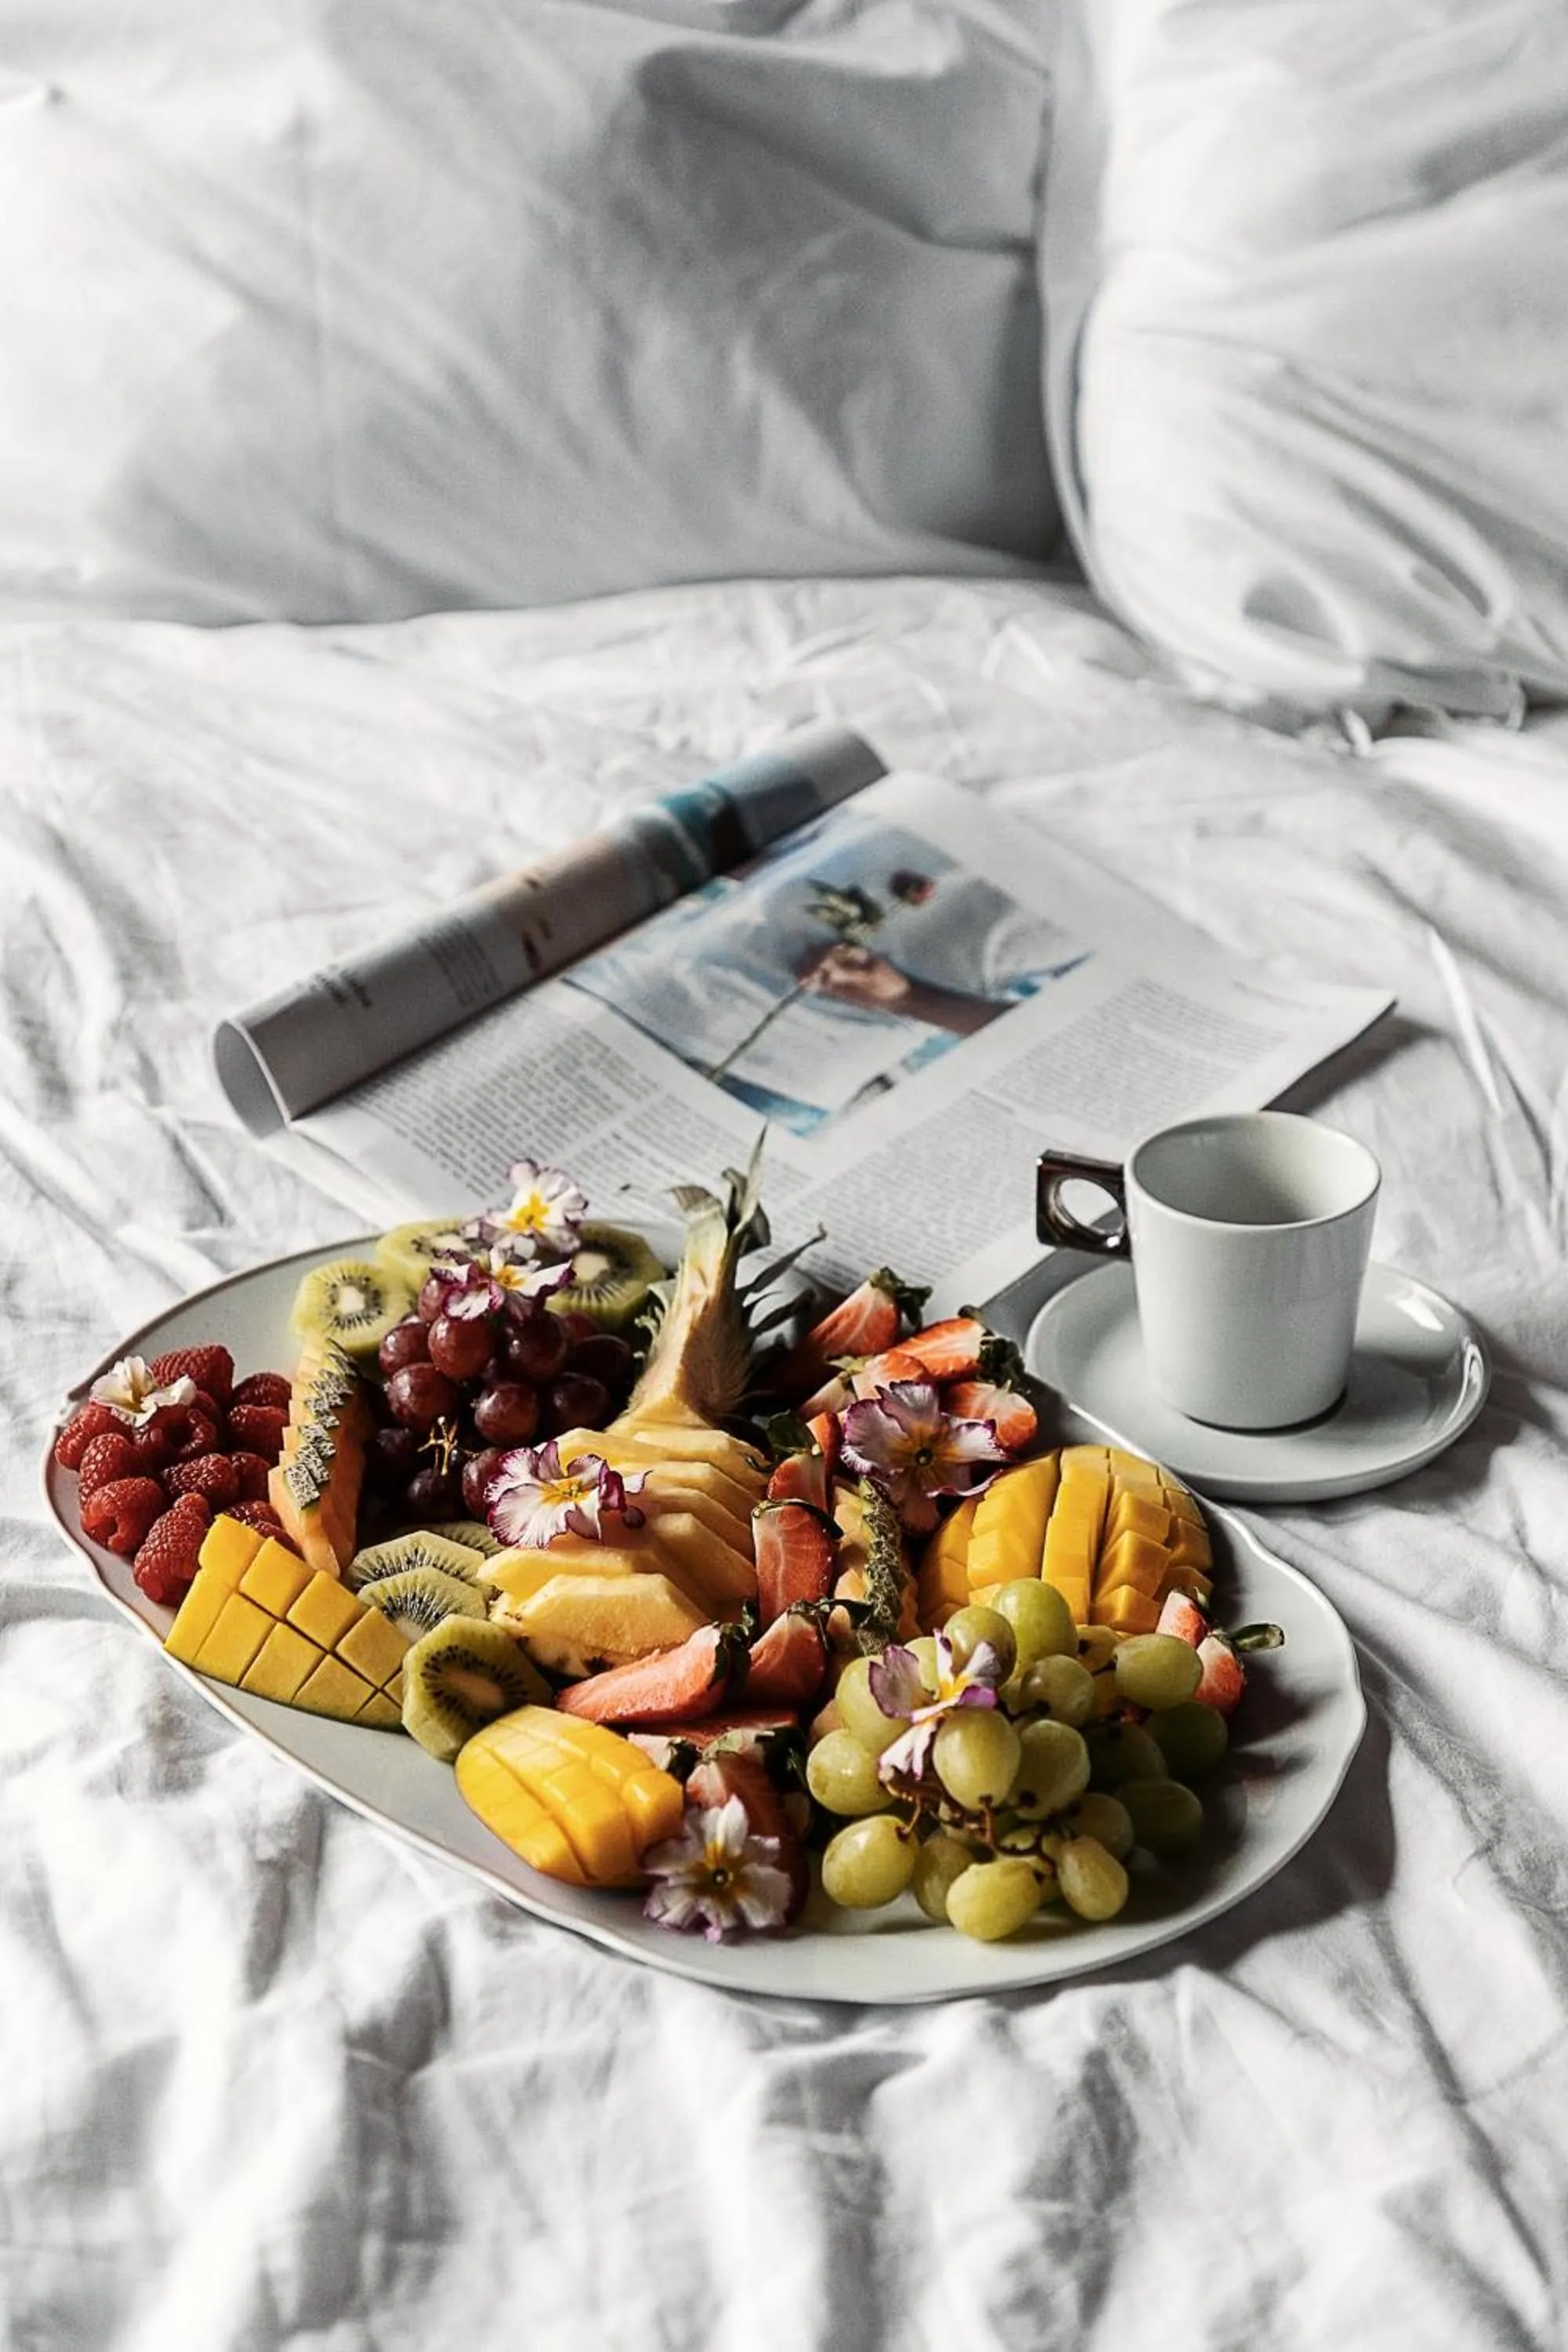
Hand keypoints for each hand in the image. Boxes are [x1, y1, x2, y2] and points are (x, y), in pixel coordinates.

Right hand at [797, 943, 913, 1010]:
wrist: (897, 996)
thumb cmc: (888, 981)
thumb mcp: (871, 975)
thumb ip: (849, 974)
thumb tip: (829, 973)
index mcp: (851, 951)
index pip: (829, 950)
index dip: (820, 957)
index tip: (816, 968)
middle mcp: (842, 959)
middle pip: (818, 957)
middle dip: (809, 964)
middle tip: (803, 976)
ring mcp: (838, 972)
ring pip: (817, 969)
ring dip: (807, 973)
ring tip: (801, 981)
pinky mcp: (836, 986)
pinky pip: (820, 983)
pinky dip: (812, 983)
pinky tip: (806, 986)